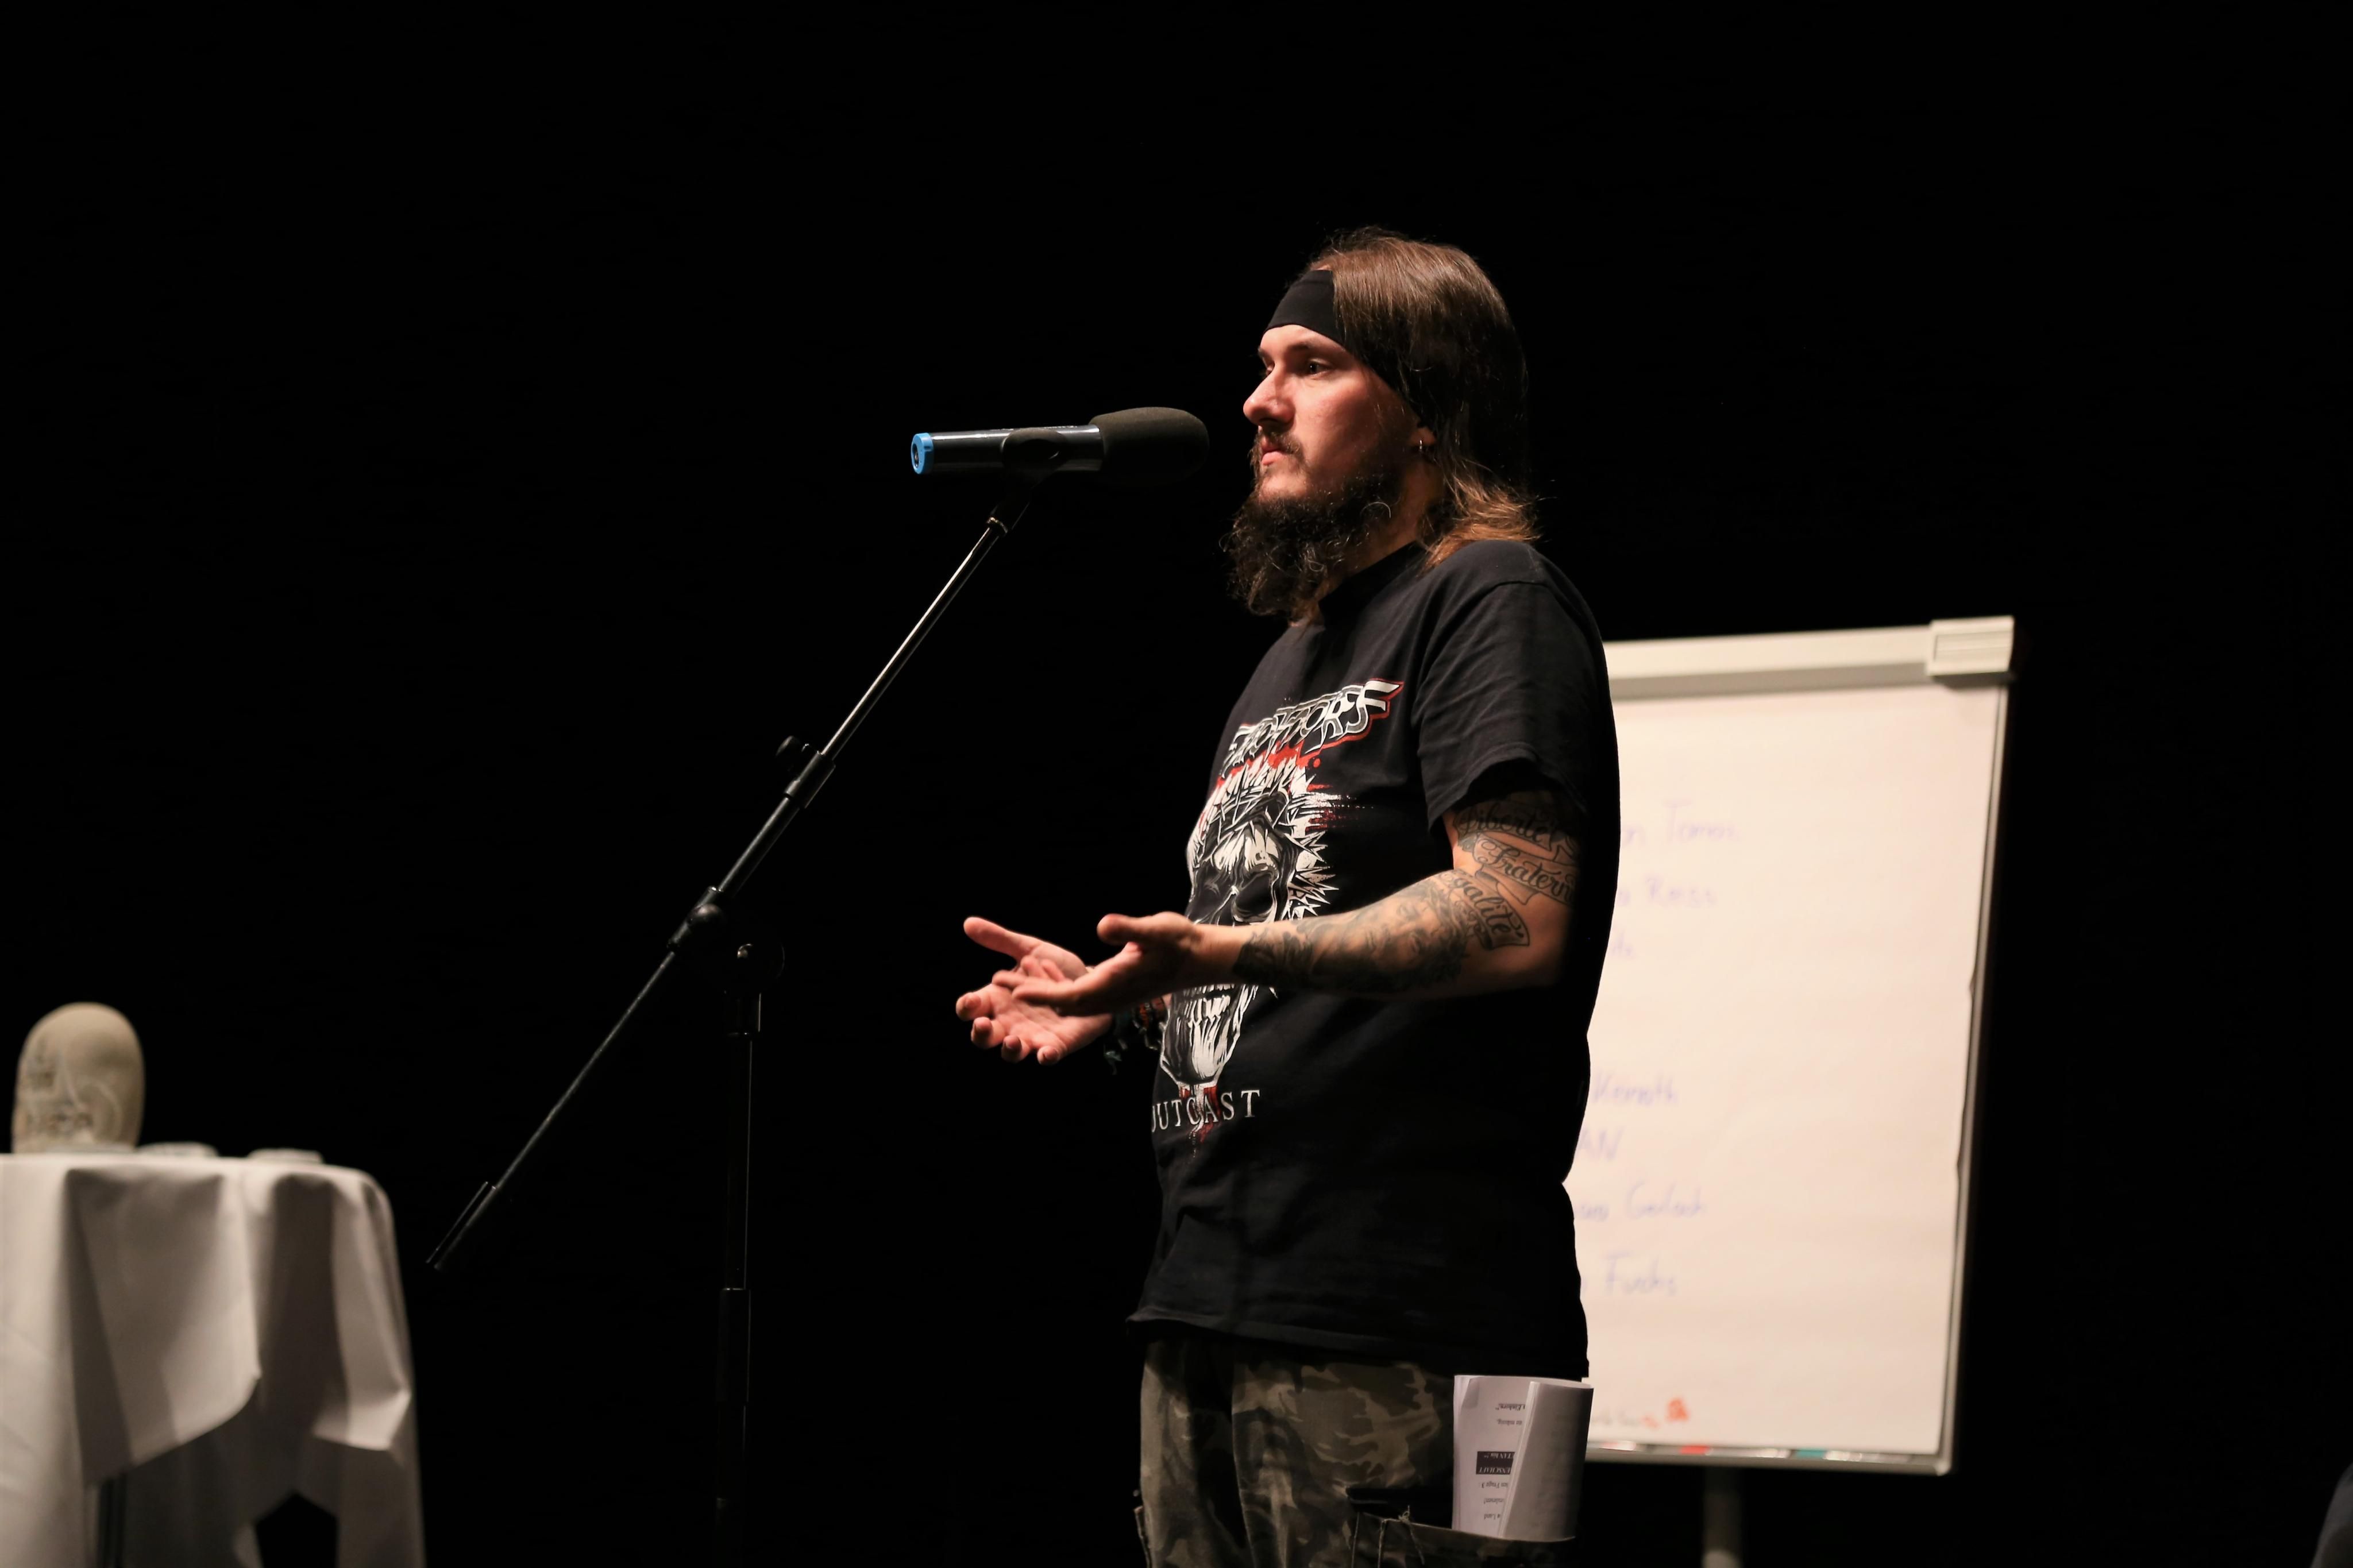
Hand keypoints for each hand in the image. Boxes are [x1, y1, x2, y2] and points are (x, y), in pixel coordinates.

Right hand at [953, 916, 1110, 1065]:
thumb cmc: (1054, 969)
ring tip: (1013, 1041)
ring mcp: (1032, 1036)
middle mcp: (1010, 1022)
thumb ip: (1000, 939)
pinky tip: (1046, 1053)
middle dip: (981, 1034)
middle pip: (984, 1036)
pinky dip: (1045, 1056)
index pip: (972, 1008)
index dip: (967, 1007)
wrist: (1093, 980)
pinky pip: (1047, 1056)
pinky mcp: (1057, 1044)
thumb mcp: (1028, 950)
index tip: (971, 1000)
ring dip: (1010, 1050)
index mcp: (997, 1000)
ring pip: (1012, 1052)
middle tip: (983, 1024)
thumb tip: (968, 923)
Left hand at [1012, 913, 1236, 1015]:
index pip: (1070, 996)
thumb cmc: (1180, 941)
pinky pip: (1080, 998)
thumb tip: (1102, 926)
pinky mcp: (1116, 991)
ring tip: (1013, 978)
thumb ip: (1128, 929)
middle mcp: (1110, 996)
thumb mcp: (1156, 929)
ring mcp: (1113, 997)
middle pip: (1062, 1005)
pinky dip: (1058, 990)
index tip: (1012, 989)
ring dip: (1042, 994)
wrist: (1201, 958)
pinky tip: (1045, 973)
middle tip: (998, 983)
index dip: (1040, 994)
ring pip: (1069, 1003)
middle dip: (1031, 998)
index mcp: (1114, 984)